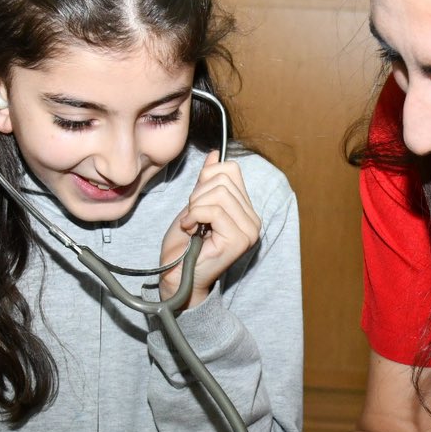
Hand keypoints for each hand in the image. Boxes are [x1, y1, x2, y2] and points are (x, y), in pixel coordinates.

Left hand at [159, 151, 260, 308]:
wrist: (177, 276)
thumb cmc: (184, 246)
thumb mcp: (194, 205)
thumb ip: (207, 181)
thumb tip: (214, 155)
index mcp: (245, 210)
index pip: (230, 170)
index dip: (205, 179)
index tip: (195, 202)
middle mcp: (253, 220)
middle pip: (223, 179)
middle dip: (198, 194)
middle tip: (191, 217)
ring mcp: (249, 231)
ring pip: (219, 193)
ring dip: (195, 207)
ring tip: (191, 225)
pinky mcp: (238, 240)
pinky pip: (213, 211)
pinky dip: (194, 217)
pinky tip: (191, 231)